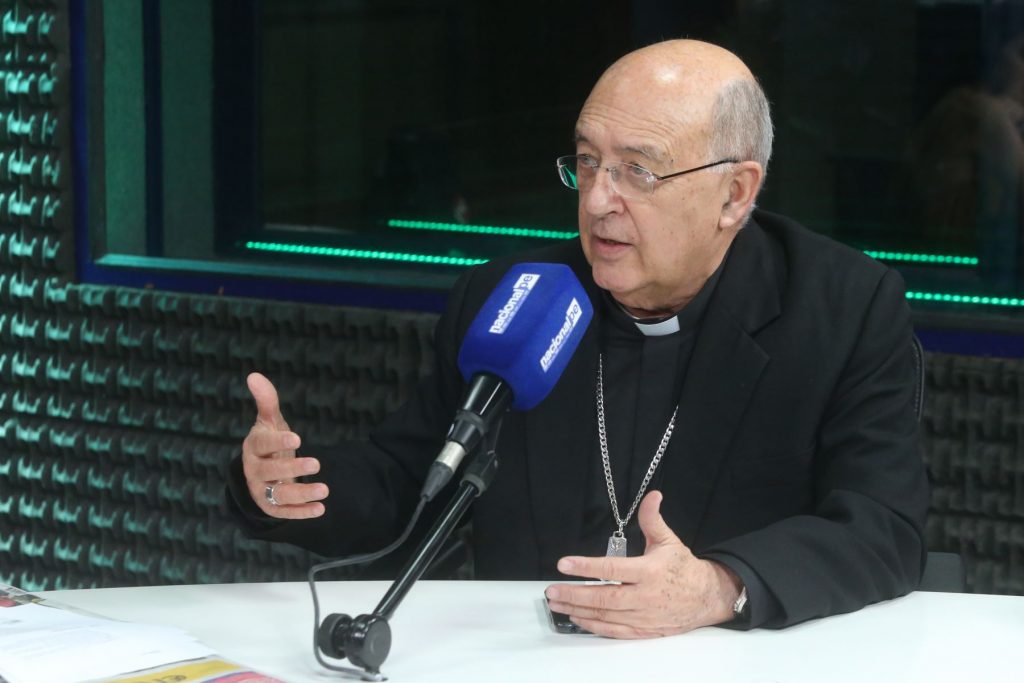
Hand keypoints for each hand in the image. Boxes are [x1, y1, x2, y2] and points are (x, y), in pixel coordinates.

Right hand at [241, 372, 327, 518]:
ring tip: (325, 489)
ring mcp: (261, 490)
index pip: (262, 443)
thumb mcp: (270, 421)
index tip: (297, 438)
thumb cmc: (268, 442)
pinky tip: (321, 508)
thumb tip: (254, 375)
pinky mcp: (270, 507)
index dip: (278, 442)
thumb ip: (266, 400)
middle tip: (317, 462)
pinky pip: (285, 512)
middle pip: (270, 471)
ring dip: (302, 493)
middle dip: (293, 468)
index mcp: (253, 446)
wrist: (260, 471)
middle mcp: (253, 470)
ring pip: (279, 495)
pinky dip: (302, 512)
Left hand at [544, 490, 741, 638]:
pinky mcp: (643, 630)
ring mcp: (643, 617)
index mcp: (649, 572)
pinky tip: (577, 618)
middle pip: (603, 597)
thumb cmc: (683, 568)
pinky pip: (614, 631)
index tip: (564, 564)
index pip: (611, 569)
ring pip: (605, 615)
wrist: (707, 598)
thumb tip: (652, 495)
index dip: (585, 567)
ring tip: (556, 603)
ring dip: (578, 610)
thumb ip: (653, 519)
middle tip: (551, 590)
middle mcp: (644, 597)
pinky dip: (593, 626)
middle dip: (574, 594)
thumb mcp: (669, 541)